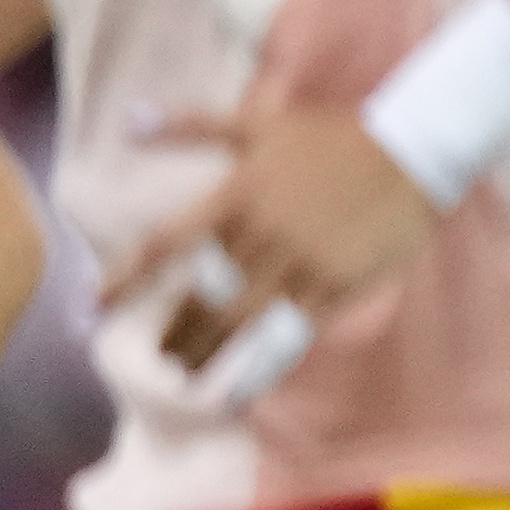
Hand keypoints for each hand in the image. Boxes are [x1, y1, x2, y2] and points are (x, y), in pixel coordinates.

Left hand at [100, 99, 432, 402]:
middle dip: (174, 328)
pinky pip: (291, 332)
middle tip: (156, 353)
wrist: (414, 150)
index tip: (94, 305)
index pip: (164, 245)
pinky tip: (241, 389)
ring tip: (184, 371)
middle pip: (200, 294)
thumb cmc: (333, 137)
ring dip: (208, 349)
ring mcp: (300, 263)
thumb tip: (131, 120)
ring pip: (240, 318)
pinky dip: (262, 363)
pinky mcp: (336, 284)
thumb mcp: (258, 125)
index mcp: (235, 197)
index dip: (125, 278)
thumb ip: (192, 127)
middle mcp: (261, 235)